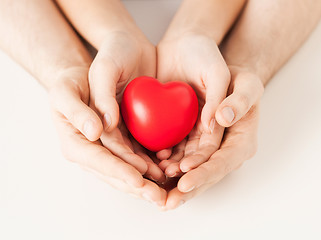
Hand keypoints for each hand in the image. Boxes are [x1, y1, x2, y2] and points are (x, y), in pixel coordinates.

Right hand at [49, 66, 166, 205]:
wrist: (79, 82)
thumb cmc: (69, 85)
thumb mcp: (65, 93)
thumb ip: (77, 112)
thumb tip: (95, 132)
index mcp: (74, 144)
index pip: (99, 161)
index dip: (119, 170)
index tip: (138, 180)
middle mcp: (89, 154)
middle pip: (114, 174)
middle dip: (136, 187)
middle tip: (158, 197)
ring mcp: (103, 153)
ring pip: (125, 172)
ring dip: (145, 184)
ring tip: (165, 191)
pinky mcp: (116, 147)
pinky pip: (131, 161)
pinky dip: (146, 169)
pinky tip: (163, 172)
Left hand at [160, 67, 263, 209]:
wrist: (229, 81)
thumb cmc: (241, 83)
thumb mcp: (248, 85)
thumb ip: (240, 101)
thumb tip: (223, 118)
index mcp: (241, 143)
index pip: (222, 163)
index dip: (204, 173)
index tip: (184, 180)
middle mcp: (226, 152)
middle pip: (206, 175)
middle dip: (186, 189)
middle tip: (166, 202)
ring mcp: (211, 151)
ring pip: (192, 171)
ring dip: (175, 182)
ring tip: (156, 189)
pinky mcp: (197, 144)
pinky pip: (183, 157)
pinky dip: (170, 164)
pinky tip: (154, 166)